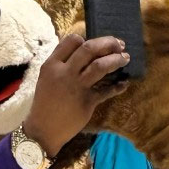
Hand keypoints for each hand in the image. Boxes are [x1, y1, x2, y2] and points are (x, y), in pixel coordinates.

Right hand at [24, 35, 128, 156]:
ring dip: (116, 60)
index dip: (87, 39)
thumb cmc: (45, 103)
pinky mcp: (87, 102)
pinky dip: (118, 86)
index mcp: (52, 65)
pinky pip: (107, 91)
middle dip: (108, 43)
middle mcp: (64, 72)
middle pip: (89, 49)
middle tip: (119, 45)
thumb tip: (82, 53)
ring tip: (125, 58)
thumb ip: (61, 64)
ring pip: (100, 66)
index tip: (97, 43)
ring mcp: (77, 87)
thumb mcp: (46, 78)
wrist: (43, 129)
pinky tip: (124, 83)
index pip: (71, 40)